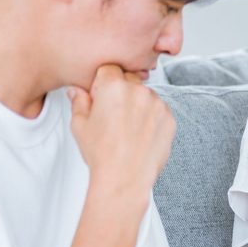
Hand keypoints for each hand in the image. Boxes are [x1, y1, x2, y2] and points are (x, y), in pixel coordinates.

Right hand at [68, 65, 175, 197]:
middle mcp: (138, 90)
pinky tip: (140, 135)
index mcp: (113, 86)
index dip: (103, 82)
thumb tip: (77, 91)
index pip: (109, 69)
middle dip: (121, 91)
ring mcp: (157, 104)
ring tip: (127, 129)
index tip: (100, 97)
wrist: (125, 177)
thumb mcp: (80, 125)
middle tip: (113, 115)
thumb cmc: (101, 153)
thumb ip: (79, 101)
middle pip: (129, 79)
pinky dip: (151, 118)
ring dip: (138, 104)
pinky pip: (159, 110)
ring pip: (146, 95)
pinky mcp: (170, 118)